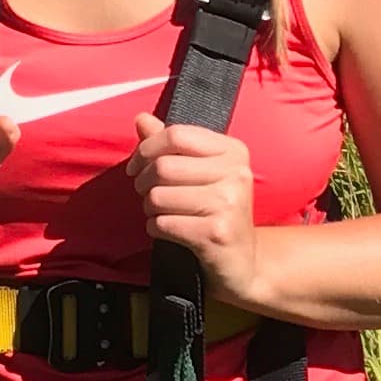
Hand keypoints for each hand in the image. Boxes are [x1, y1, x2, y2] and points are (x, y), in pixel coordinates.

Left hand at [129, 118, 265, 305]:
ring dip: (150, 209)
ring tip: (162, 214)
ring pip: (159, 196)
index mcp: (233, 151)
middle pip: (163, 167)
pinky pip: (163, 224)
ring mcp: (229, 204)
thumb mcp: (200, 173)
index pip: (176, 135)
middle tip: (147, 195)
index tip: (136, 166)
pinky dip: (155, 228)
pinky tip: (168, 231)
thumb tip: (141, 119)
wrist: (244, 262)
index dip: (146, 149)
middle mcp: (236, 173)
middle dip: (143, 183)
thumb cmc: (216, 212)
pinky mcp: (216, 233)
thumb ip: (171, 146)